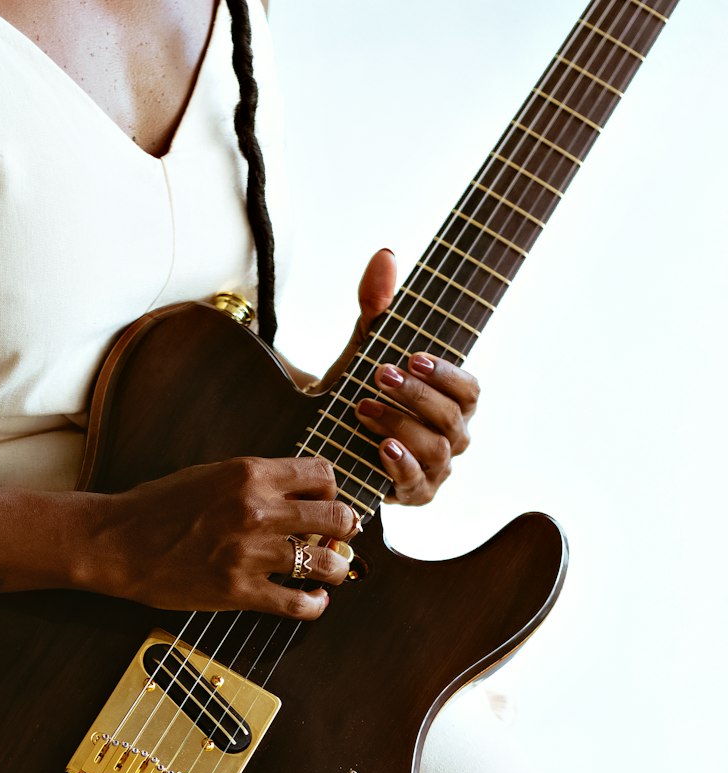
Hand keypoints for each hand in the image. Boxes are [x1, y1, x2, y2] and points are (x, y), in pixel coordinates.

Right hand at [84, 456, 358, 617]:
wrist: (117, 543)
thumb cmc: (157, 508)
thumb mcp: (210, 474)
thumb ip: (254, 481)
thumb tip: (295, 493)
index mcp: (250, 473)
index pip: (322, 473)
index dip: (332, 489)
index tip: (327, 502)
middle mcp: (257, 509)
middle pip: (336, 515)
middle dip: (346, 527)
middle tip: (341, 536)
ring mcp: (251, 552)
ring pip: (326, 562)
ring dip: (336, 568)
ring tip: (330, 571)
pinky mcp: (240, 591)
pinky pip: (298, 602)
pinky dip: (315, 604)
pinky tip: (313, 600)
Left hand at [318, 248, 480, 506]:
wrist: (324, 439)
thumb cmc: (358, 390)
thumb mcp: (364, 347)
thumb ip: (377, 307)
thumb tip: (384, 255)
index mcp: (453, 402)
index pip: (471, 389)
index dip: (446, 373)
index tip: (412, 355)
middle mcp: (452, 437)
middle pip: (454, 419)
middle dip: (417, 395)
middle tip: (379, 374)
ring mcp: (436, 470)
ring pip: (437, 451)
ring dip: (401, 426)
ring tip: (364, 408)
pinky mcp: (414, 495)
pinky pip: (418, 486)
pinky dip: (400, 466)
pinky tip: (379, 448)